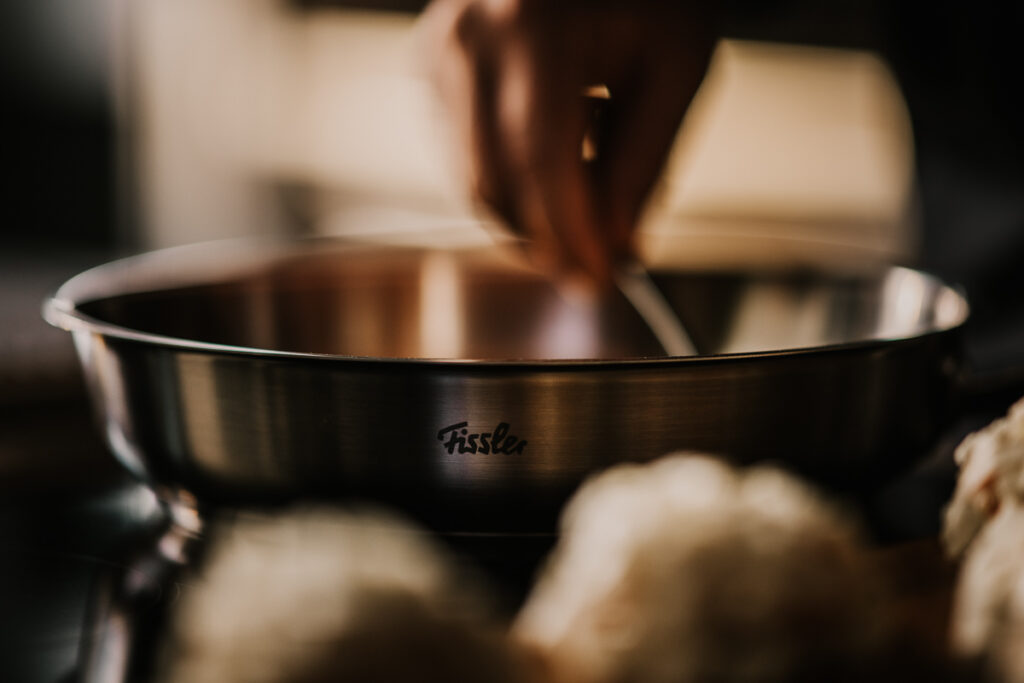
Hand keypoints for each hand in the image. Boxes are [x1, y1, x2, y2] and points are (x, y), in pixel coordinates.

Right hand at [419, 0, 715, 283]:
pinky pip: (463, 150)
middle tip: (597, 259)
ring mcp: (440, 46)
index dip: (569, 234)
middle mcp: (469, 35)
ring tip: (594, 164)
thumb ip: (642, 164)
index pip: (540, 164)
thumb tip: (615, 247)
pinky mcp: (431, 59)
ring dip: (533, 205)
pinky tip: (559, 137)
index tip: (597, 278)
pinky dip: (512, 173)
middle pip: (492, 183)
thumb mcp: (675, 66)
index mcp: (535, 24)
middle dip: (545, 237)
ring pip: (472, 176)